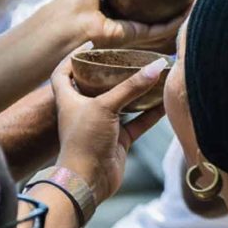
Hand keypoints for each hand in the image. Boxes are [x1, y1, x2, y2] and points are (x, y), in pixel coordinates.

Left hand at [50, 53, 167, 202]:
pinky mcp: (118, 140)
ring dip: (135, 92)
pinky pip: (136, 122)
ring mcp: (102, 126)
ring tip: (151, 74)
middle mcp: (83, 110)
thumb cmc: (85, 141)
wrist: (88, 181)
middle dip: (111, 72)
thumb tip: (157, 66)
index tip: (90, 46)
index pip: (63, 73)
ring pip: (120, 103)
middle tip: (128, 57)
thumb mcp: (105, 107)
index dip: (72, 58)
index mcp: (69, 99)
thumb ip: (131, 87)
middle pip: (96, 85)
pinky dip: (150, 113)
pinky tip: (165, 102)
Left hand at [54, 0, 186, 53]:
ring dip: (182, 9)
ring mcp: (133, 27)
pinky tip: (193, 8)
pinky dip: (178, 20)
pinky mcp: (137, 36)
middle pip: (158, 2)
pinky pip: (162, 28)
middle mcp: (126, 15)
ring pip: (164, 18)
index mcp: (115, 1)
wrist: (69, 18)